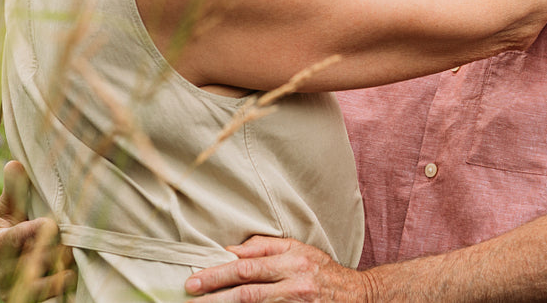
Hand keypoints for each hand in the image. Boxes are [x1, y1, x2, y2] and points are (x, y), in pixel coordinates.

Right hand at [0, 160, 75, 302]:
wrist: (10, 271)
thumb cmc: (13, 231)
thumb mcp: (9, 211)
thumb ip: (14, 190)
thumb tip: (15, 163)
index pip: (7, 241)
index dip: (28, 233)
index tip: (49, 224)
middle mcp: (3, 272)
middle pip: (29, 264)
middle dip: (52, 252)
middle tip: (72, 241)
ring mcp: (18, 291)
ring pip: (42, 286)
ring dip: (63, 271)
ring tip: (76, 258)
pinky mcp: (33, 302)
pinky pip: (52, 299)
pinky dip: (67, 287)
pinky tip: (80, 275)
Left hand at [184, 236, 372, 301]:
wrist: (357, 295)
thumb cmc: (323, 270)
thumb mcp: (298, 249)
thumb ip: (265, 248)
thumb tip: (231, 251)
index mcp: (292, 261)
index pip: (247, 268)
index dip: (218, 274)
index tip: (195, 280)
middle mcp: (295, 284)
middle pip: (246, 291)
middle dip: (214, 296)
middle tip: (190, 297)